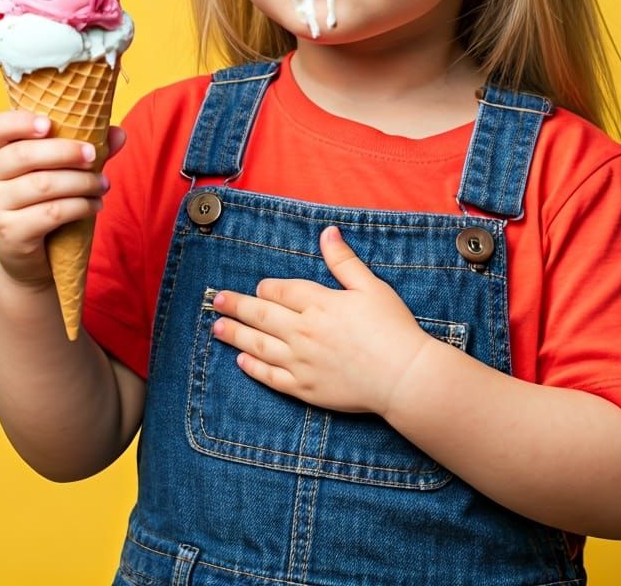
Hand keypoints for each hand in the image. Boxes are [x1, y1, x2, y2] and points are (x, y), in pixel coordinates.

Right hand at [0, 109, 125, 288]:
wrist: (28, 254)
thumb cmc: (44, 201)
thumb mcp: (60, 171)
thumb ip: (86, 149)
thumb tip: (119, 133)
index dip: (20, 122)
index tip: (49, 124)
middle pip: (24, 155)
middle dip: (66, 152)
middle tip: (94, 156)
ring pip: (43, 185)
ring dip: (81, 182)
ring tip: (103, 184)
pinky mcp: (9, 233)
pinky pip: (51, 213)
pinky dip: (80, 206)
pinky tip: (95, 205)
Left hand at [210, 226, 430, 416]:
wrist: (404, 377)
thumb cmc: (392, 328)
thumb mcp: (371, 286)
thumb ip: (344, 261)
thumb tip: (327, 232)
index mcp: (320, 303)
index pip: (281, 291)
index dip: (267, 288)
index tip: (258, 287)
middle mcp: (304, 331)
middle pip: (262, 315)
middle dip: (237, 306)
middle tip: (217, 301)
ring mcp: (302, 362)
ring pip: (259, 345)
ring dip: (235, 335)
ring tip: (217, 328)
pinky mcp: (305, 388)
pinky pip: (271, 377)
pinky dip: (254, 368)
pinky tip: (242, 360)